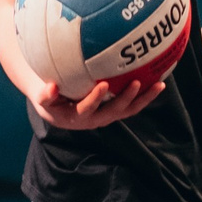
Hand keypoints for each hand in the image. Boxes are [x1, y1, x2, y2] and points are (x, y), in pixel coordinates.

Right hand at [29, 69, 170, 134]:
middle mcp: (94, 119)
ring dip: (144, 98)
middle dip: (126, 98)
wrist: (56, 107)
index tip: (103, 84)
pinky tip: (158, 81)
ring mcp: (107, 116)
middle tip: (136, 82)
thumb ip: (44, 95)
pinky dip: (145, 95)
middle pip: (114, 111)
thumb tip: (50, 87)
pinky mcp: (115, 111)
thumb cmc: (48, 99)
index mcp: (76, 117)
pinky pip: (132, 105)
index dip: (95, 99)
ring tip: (159, 84)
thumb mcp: (43, 99)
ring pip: (128, 110)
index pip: (86, 109)